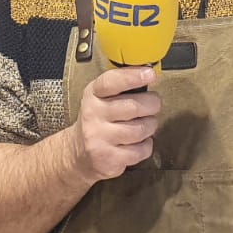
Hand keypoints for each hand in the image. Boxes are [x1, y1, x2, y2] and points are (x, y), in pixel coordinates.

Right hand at [66, 66, 160, 181]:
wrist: (79, 153)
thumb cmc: (98, 121)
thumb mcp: (101, 98)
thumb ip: (121, 86)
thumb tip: (148, 74)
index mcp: (93, 95)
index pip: (111, 82)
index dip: (132, 76)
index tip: (150, 74)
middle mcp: (93, 115)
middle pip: (134, 106)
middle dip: (152, 105)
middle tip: (153, 105)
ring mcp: (99, 138)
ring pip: (141, 129)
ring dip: (150, 126)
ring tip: (145, 125)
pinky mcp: (108, 158)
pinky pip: (141, 149)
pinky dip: (146, 145)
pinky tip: (138, 143)